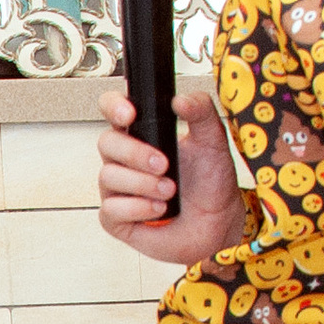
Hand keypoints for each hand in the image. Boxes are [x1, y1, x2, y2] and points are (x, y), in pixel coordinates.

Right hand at [97, 86, 245, 265]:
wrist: (217, 224)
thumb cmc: (211, 184)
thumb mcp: (213, 141)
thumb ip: (201, 112)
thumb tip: (181, 99)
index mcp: (143, 134)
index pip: (113, 110)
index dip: (113, 107)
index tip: (130, 115)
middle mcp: (124, 160)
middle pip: (106, 143)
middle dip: (135, 154)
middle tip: (164, 165)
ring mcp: (117, 189)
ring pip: (108, 177)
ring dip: (143, 184)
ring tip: (169, 191)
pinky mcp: (115, 218)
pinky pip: (111, 209)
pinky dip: (138, 208)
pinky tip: (158, 210)